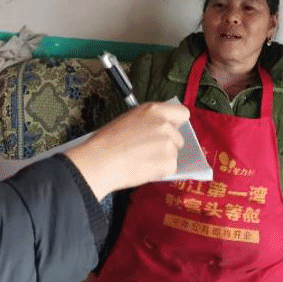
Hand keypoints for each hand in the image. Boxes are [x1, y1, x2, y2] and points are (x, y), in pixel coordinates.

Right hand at [64, 102, 188, 199]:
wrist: (100, 161)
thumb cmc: (107, 141)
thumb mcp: (129, 119)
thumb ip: (149, 121)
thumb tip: (160, 128)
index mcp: (154, 110)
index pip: (182, 113)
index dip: (176, 123)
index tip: (170, 129)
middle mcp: (165, 125)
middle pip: (178, 137)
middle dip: (167, 144)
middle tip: (147, 149)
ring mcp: (168, 144)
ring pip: (173, 153)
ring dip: (162, 158)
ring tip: (141, 160)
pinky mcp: (169, 163)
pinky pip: (170, 168)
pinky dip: (160, 171)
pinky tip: (143, 168)